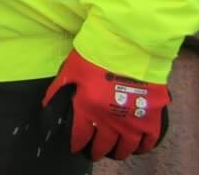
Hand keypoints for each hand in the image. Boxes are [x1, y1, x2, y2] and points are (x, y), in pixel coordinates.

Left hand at [41, 49, 169, 160]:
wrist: (128, 47)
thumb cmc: (95, 56)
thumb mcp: (70, 71)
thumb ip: (57, 91)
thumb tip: (46, 106)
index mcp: (87, 110)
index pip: (79, 137)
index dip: (76, 144)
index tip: (76, 147)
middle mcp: (109, 122)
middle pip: (102, 146)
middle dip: (96, 151)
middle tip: (94, 152)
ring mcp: (132, 122)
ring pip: (125, 148)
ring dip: (118, 152)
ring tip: (114, 151)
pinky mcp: (152, 118)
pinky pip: (148, 142)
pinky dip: (142, 147)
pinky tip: (136, 146)